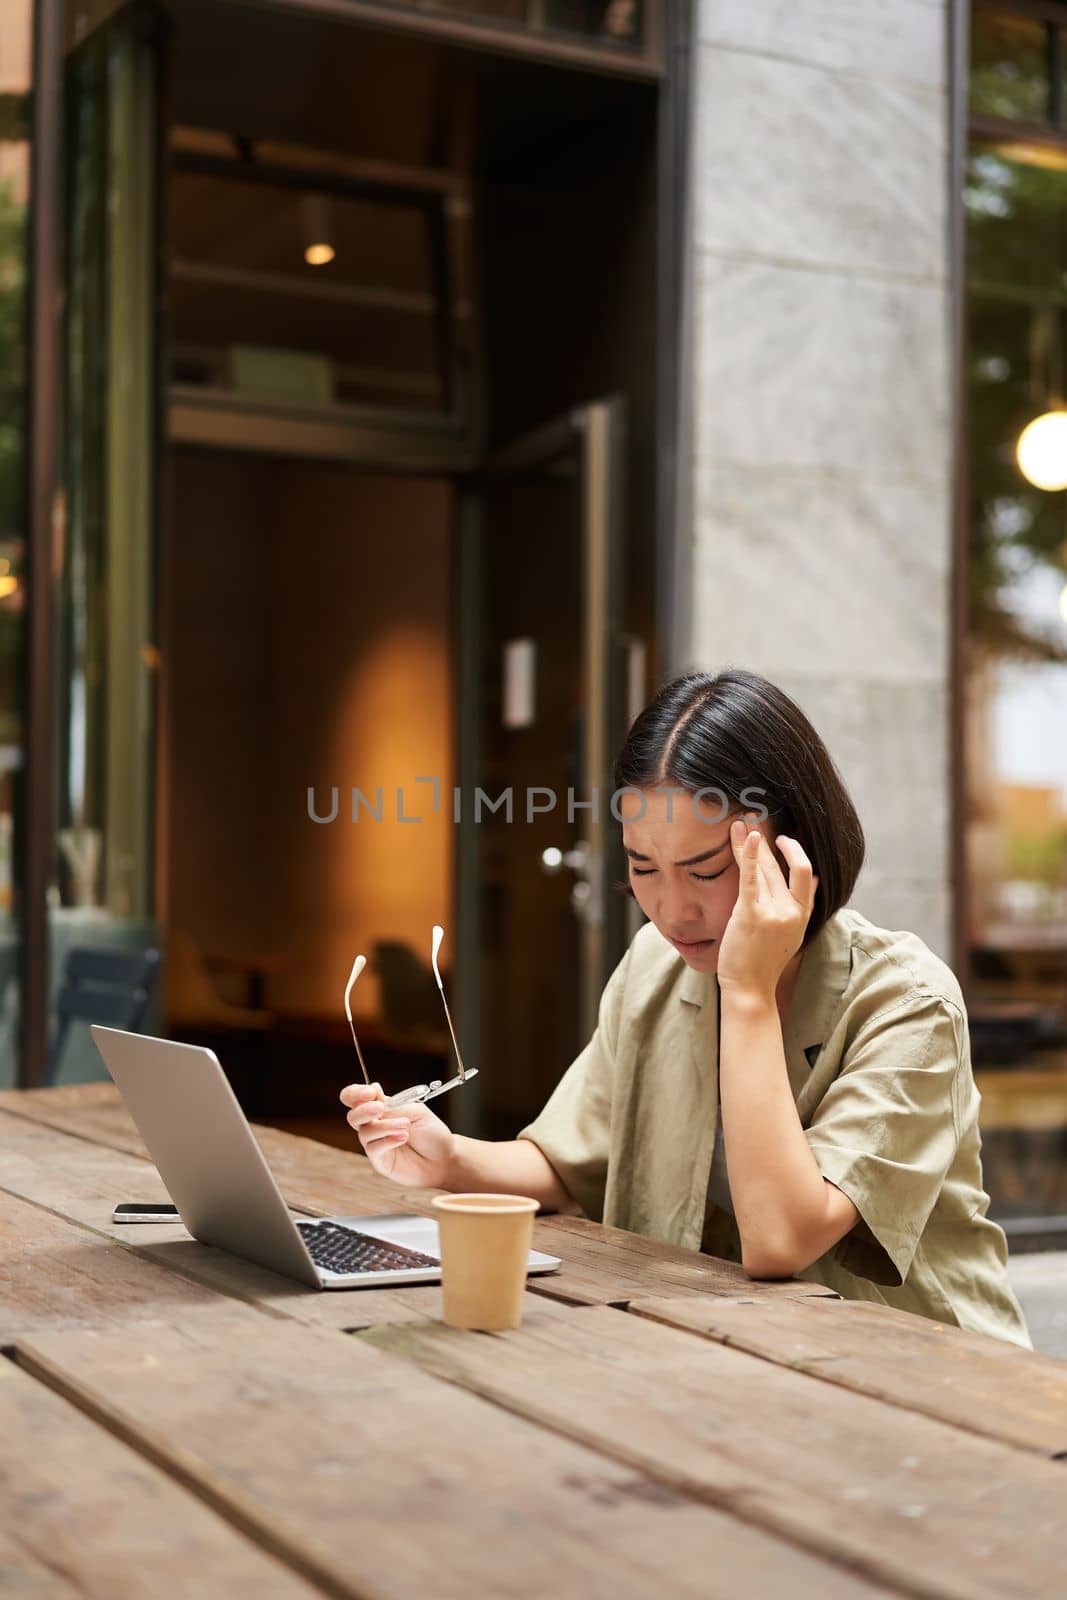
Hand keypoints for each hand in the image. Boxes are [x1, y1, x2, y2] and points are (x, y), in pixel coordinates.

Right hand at [339, 1082, 455, 1188]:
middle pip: (353, 1116)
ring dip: (385, 1126)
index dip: (356, 1093)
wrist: (444, 1158)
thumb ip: (392, 1105)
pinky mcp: (380, 1161)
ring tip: (405, 1125)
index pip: (355, 1098)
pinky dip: (387, 1140)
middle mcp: (374, 1126)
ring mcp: (376, 1144)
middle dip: (363, 1110)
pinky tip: (403, 1137)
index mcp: (381, 1108)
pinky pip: (373, 1149)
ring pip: (365, 1133)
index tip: (370, 1092)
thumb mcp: (415, 1111)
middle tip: (380, 1108)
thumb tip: (373, 1089)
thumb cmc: (431, 1133)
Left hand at [716, 819, 818, 1001]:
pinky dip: (751, 855)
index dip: (795, 853)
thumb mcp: (792, 935)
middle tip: (756, 817)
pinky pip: (752, 878)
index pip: (806, 876)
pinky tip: (749, 837)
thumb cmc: (763, 964)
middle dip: (772, 840)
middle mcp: (792, 911)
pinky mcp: (752, 914)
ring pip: (766, 868)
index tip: (782, 839)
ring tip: (739, 822)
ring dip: (752, 841)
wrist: (750, 990)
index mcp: (802, 916)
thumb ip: (802, 907)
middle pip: (784, 866)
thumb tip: (818, 879)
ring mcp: (774, 912)